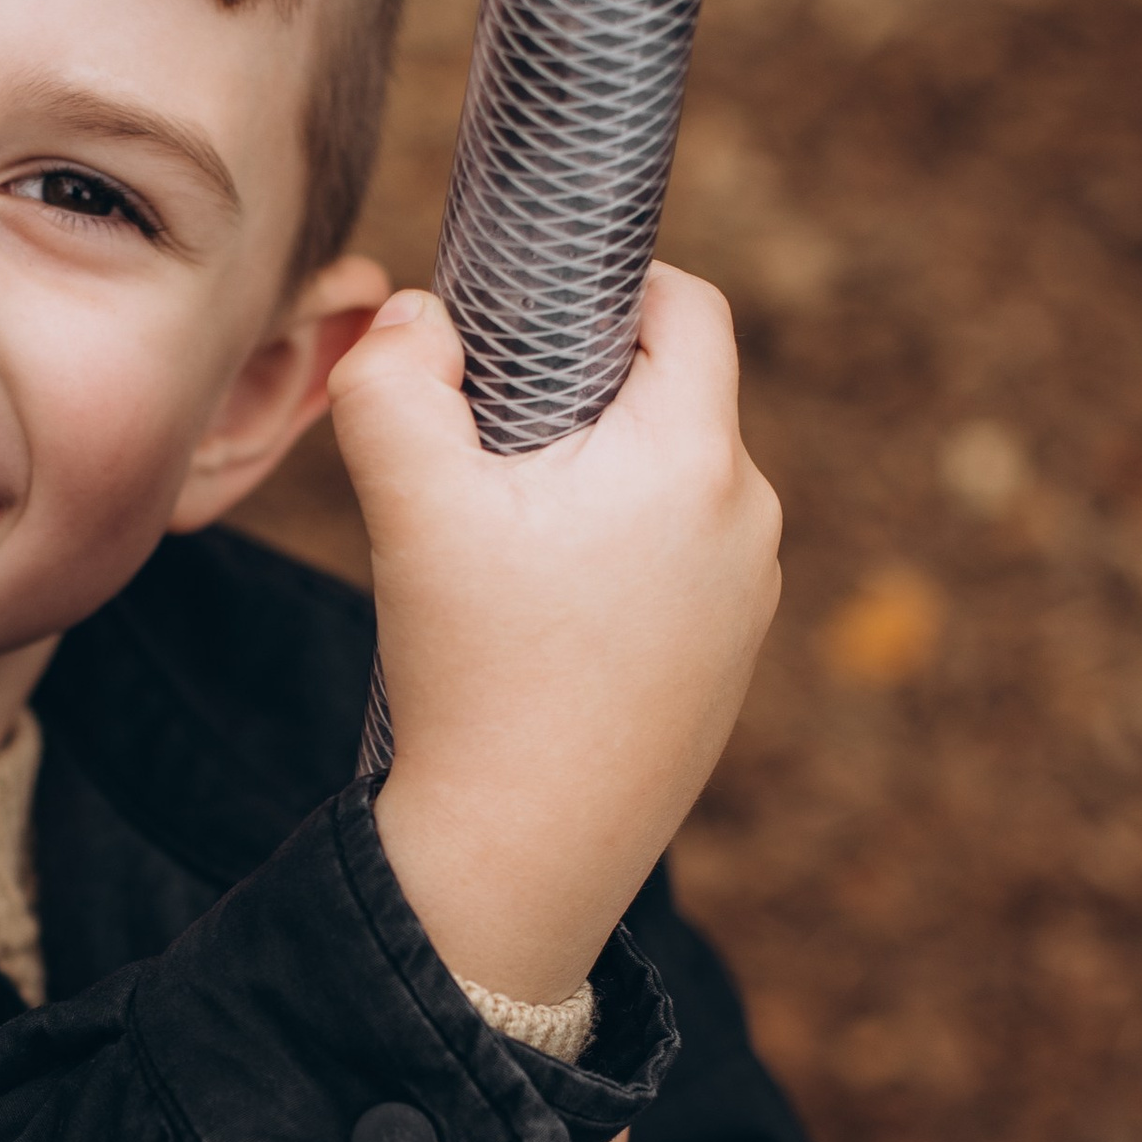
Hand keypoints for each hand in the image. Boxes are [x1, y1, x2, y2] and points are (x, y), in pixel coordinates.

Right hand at [326, 266, 779, 1005]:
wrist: (523, 853)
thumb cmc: (479, 672)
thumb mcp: (413, 505)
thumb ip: (392, 379)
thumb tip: (417, 314)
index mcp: (696, 456)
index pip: (686, 305)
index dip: (605, 287)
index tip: (523, 318)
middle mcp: (749, 515)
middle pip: (673, 394)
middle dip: (583, 394)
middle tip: (486, 442)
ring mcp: (749, 594)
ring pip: (672, 479)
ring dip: (599, 478)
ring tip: (510, 542)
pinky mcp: (730, 658)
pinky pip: (678, 558)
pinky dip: (618, 554)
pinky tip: (546, 616)